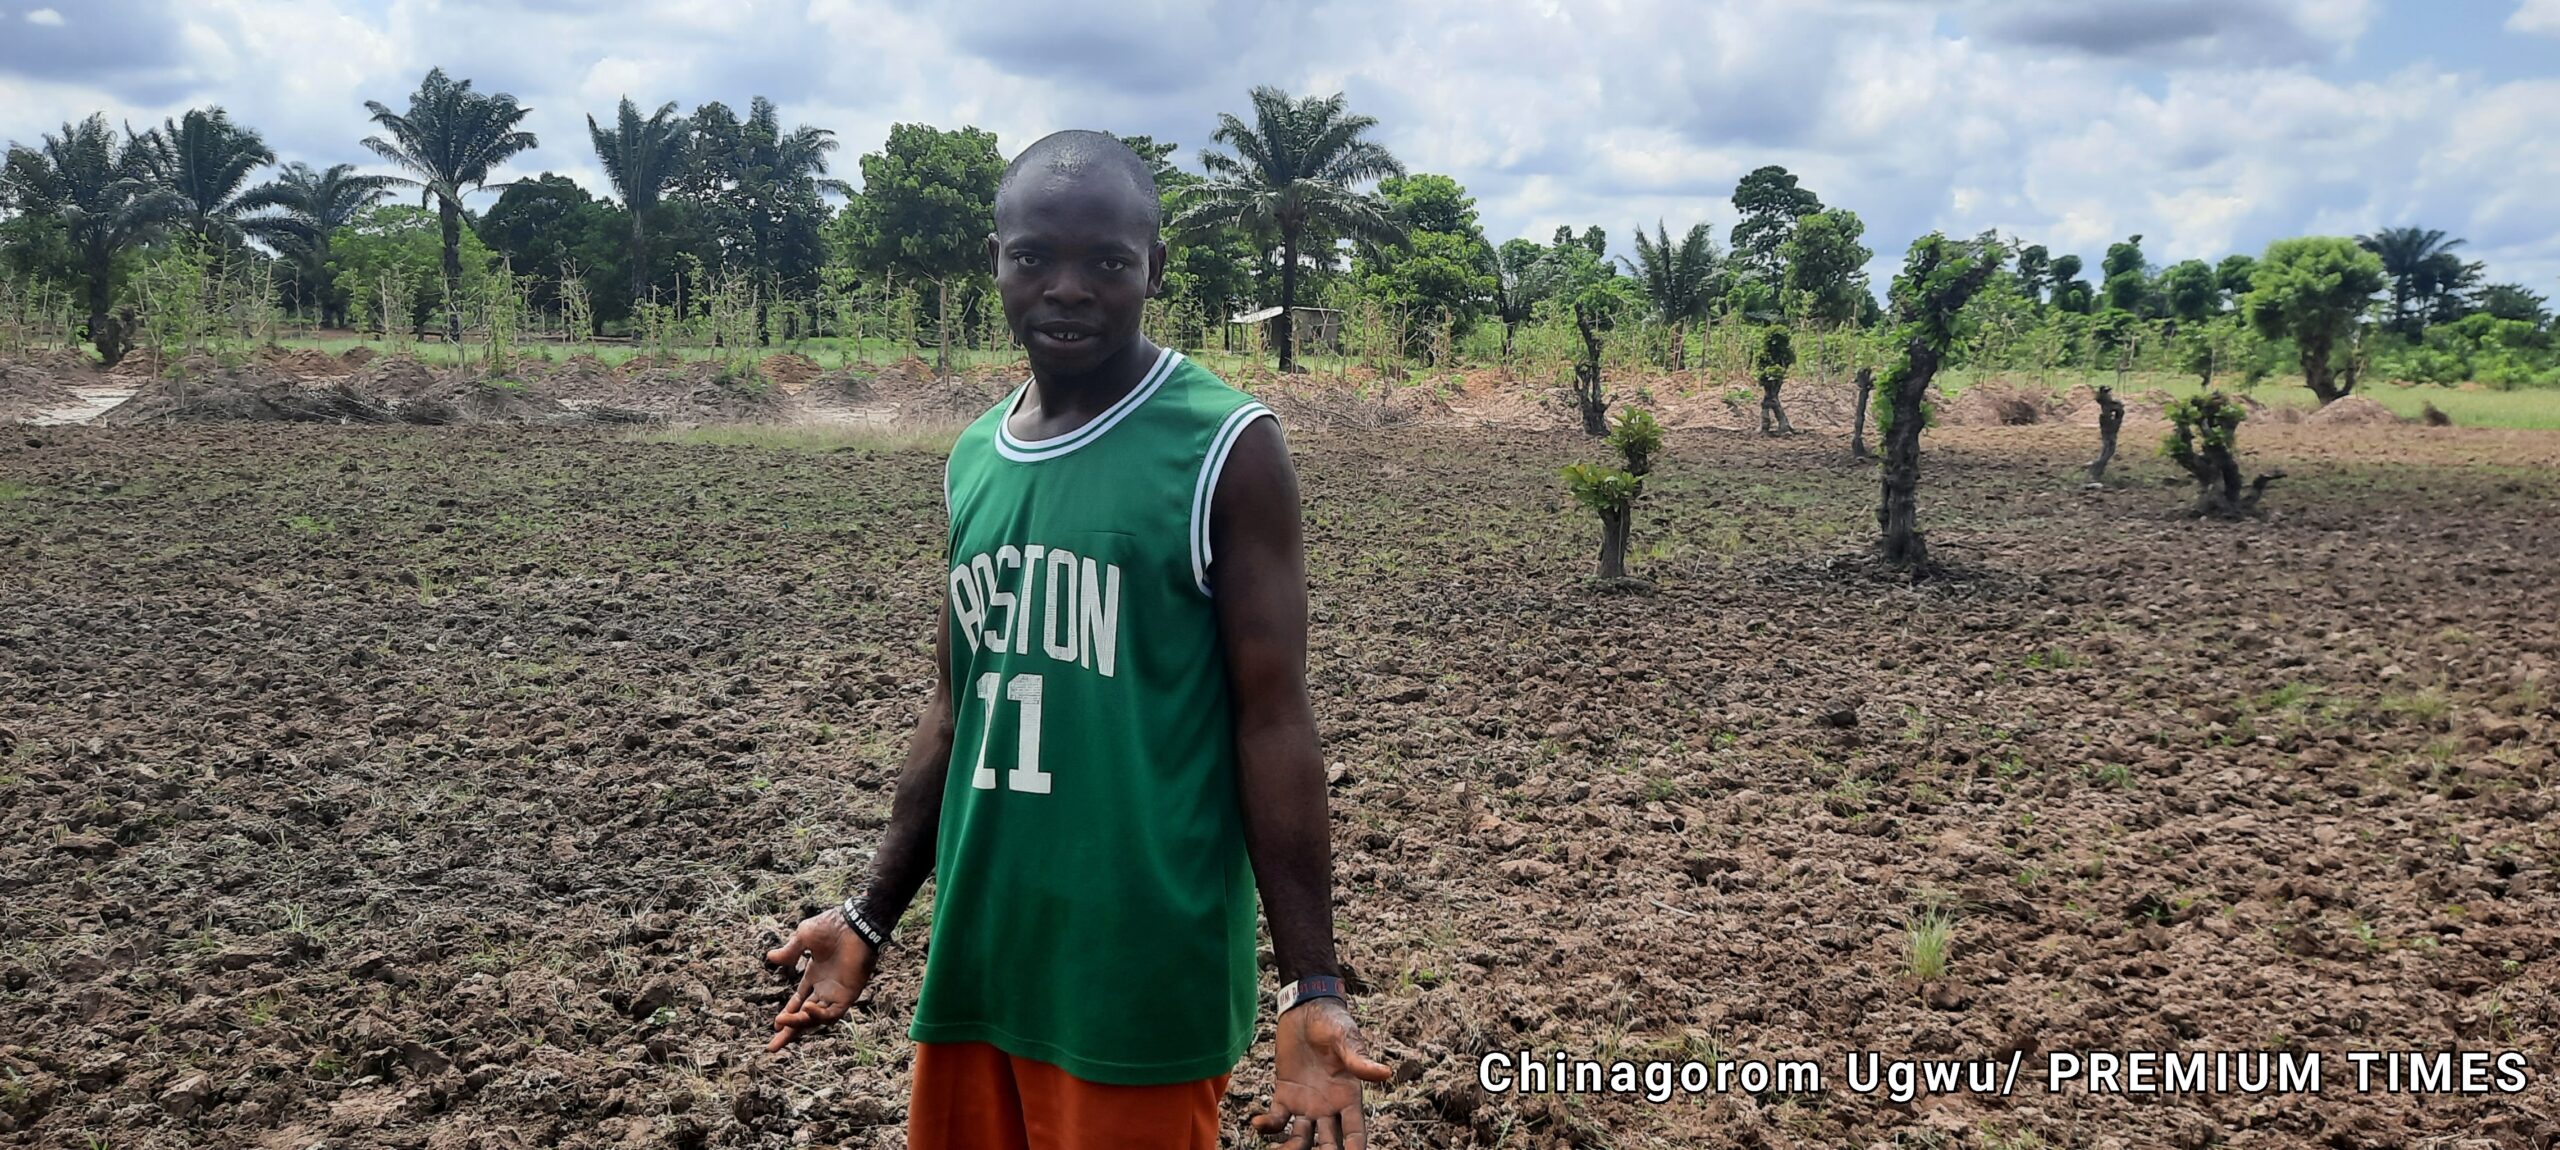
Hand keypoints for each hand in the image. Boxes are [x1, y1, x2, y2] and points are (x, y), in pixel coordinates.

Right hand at [762, 911, 879, 1051]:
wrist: (854, 924)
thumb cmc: (832, 927)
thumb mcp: (803, 937)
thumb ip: (789, 952)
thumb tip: (770, 958)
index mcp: (815, 976)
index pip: (799, 1001)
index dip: (787, 1014)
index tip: (775, 1027)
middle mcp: (826, 988)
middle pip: (805, 1016)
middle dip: (790, 1031)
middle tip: (773, 1047)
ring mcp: (837, 992)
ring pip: (816, 1018)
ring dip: (799, 1023)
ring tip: (782, 1023)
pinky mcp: (849, 995)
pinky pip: (833, 1013)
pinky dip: (819, 1015)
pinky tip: (806, 1009)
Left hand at [1252, 998, 1392, 1148]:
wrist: (1306, 1010)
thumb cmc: (1333, 1023)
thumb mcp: (1346, 1040)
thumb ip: (1359, 1060)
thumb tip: (1385, 1074)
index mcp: (1349, 1097)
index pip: (1355, 1131)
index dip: (1355, 1148)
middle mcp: (1329, 1107)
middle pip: (1328, 1143)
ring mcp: (1306, 1104)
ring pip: (1300, 1139)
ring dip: (1291, 1149)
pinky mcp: (1285, 1095)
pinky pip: (1277, 1119)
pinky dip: (1268, 1126)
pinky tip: (1258, 1123)